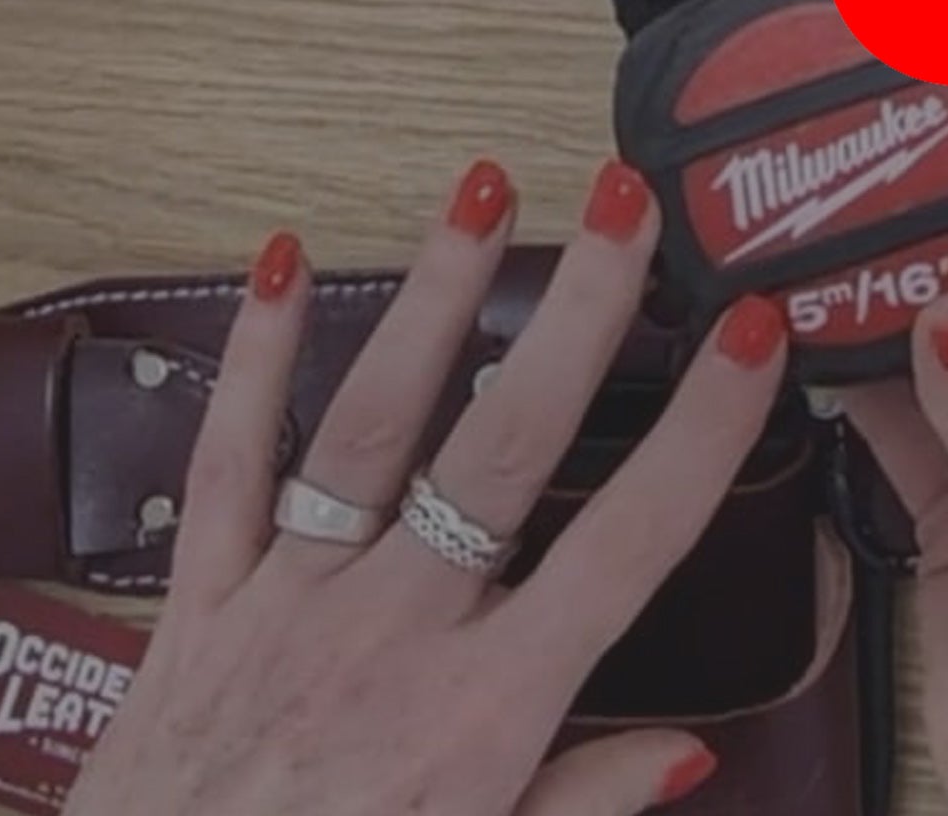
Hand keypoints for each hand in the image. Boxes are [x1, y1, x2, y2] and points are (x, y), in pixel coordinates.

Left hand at [71, 158, 790, 815]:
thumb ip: (582, 806)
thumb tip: (682, 750)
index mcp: (480, 716)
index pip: (626, 547)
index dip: (701, 436)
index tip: (749, 340)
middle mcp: (393, 639)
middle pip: (505, 449)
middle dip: (578, 316)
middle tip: (627, 209)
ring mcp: (289, 609)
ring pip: (373, 426)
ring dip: (435, 300)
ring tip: (482, 193)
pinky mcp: (197, 610)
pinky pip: (227, 466)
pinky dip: (252, 359)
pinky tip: (283, 265)